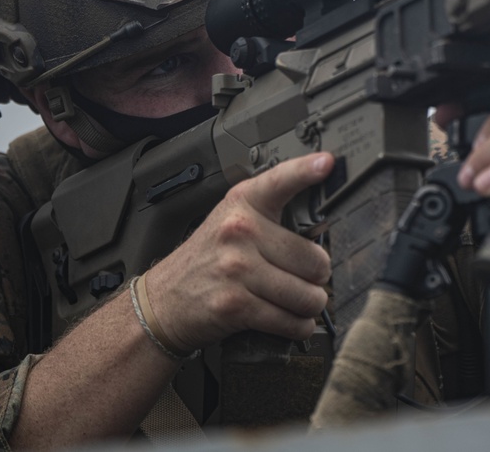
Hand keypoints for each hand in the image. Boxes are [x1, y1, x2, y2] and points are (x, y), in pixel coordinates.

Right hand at [144, 153, 333, 352]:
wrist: (162, 301)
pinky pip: (290, 321)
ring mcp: (237, 268)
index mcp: (243, 204)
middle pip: (316, 260)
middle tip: (304, 278)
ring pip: (308, 295)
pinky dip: (298, 326)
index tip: (327, 162)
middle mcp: (240, 231)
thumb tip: (325, 227)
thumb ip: (272, 217)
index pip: (280, 181)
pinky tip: (291, 319)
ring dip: (310, 306)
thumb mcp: (230, 222)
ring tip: (297, 300)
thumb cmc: (205, 261)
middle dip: (318, 277)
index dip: (306, 171)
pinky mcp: (236, 305)